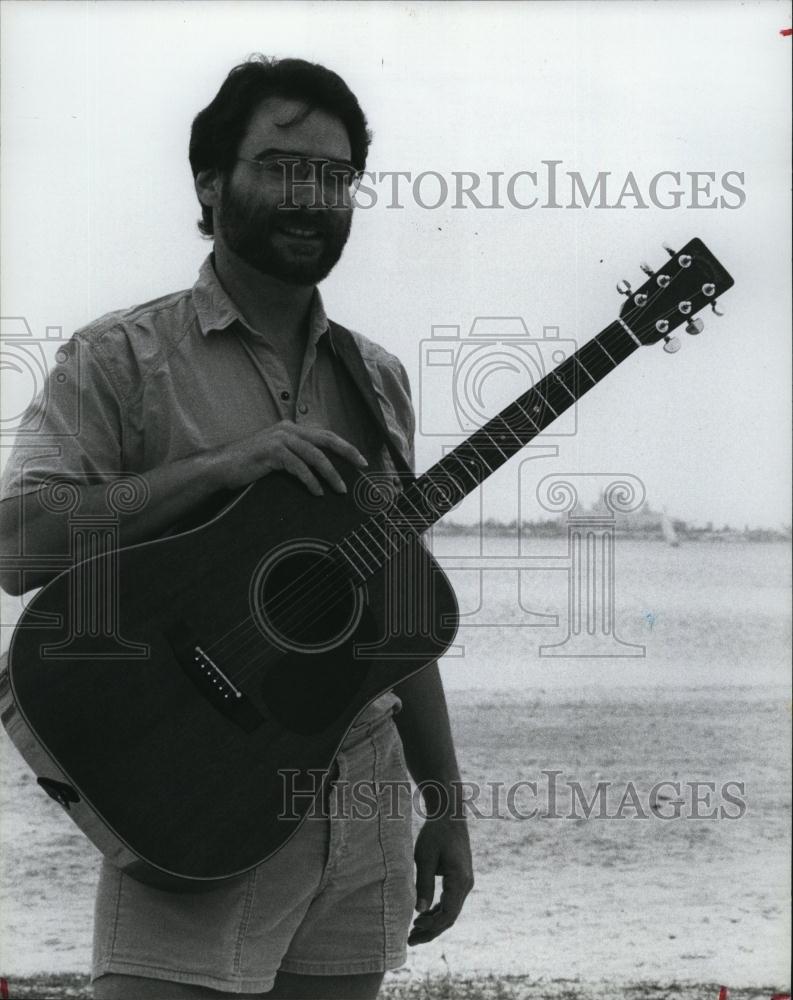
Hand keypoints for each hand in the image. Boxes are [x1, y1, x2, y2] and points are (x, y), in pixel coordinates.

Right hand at [213, 421, 367, 494]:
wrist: (222, 467)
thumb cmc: (250, 465)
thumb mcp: (278, 457)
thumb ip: (297, 457)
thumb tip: (322, 471)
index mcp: (291, 429)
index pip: (325, 435)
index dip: (345, 446)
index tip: (361, 459)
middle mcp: (287, 429)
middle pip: (325, 439)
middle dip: (347, 452)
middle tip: (362, 465)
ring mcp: (279, 439)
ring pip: (314, 455)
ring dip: (330, 473)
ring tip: (340, 489)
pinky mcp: (271, 452)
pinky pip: (298, 467)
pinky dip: (310, 481)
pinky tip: (317, 492)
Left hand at [408, 814, 473, 945]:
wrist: (448, 816)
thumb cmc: (435, 834)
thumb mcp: (425, 858)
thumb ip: (424, 884)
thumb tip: (419, 912)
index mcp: (460, 880)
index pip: (448, 914)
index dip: (431, 927)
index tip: (412, 932)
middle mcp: (466, 884)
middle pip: (450, 917)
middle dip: (431, 930)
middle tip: (410, 940)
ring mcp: (464, 882)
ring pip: (450, 911)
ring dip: (434, 922)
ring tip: (413, 931)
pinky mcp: (459, 879)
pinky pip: (450, 902)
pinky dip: (437, 911)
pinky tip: (422, 916)